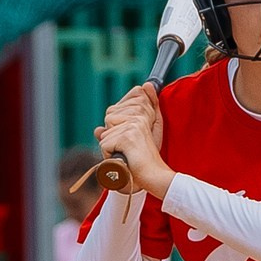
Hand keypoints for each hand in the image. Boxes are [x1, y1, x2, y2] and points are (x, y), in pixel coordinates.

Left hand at [95, 84, 171, 198]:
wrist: (155, 176)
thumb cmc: (146, 158)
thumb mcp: (142, 132)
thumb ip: (136, 115)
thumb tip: (143, 85)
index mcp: (142, 112)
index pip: (112, 110)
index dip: (114, 127)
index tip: (130, 140)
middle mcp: (139, 116)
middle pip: (107, 120)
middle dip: (112, 137)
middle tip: (128, 148)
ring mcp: (133, 126)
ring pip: (104, 134)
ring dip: (111, 148)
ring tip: (128, 154)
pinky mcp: (127, 137)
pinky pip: (104, 145)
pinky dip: (109, 156)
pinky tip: (125, 159)